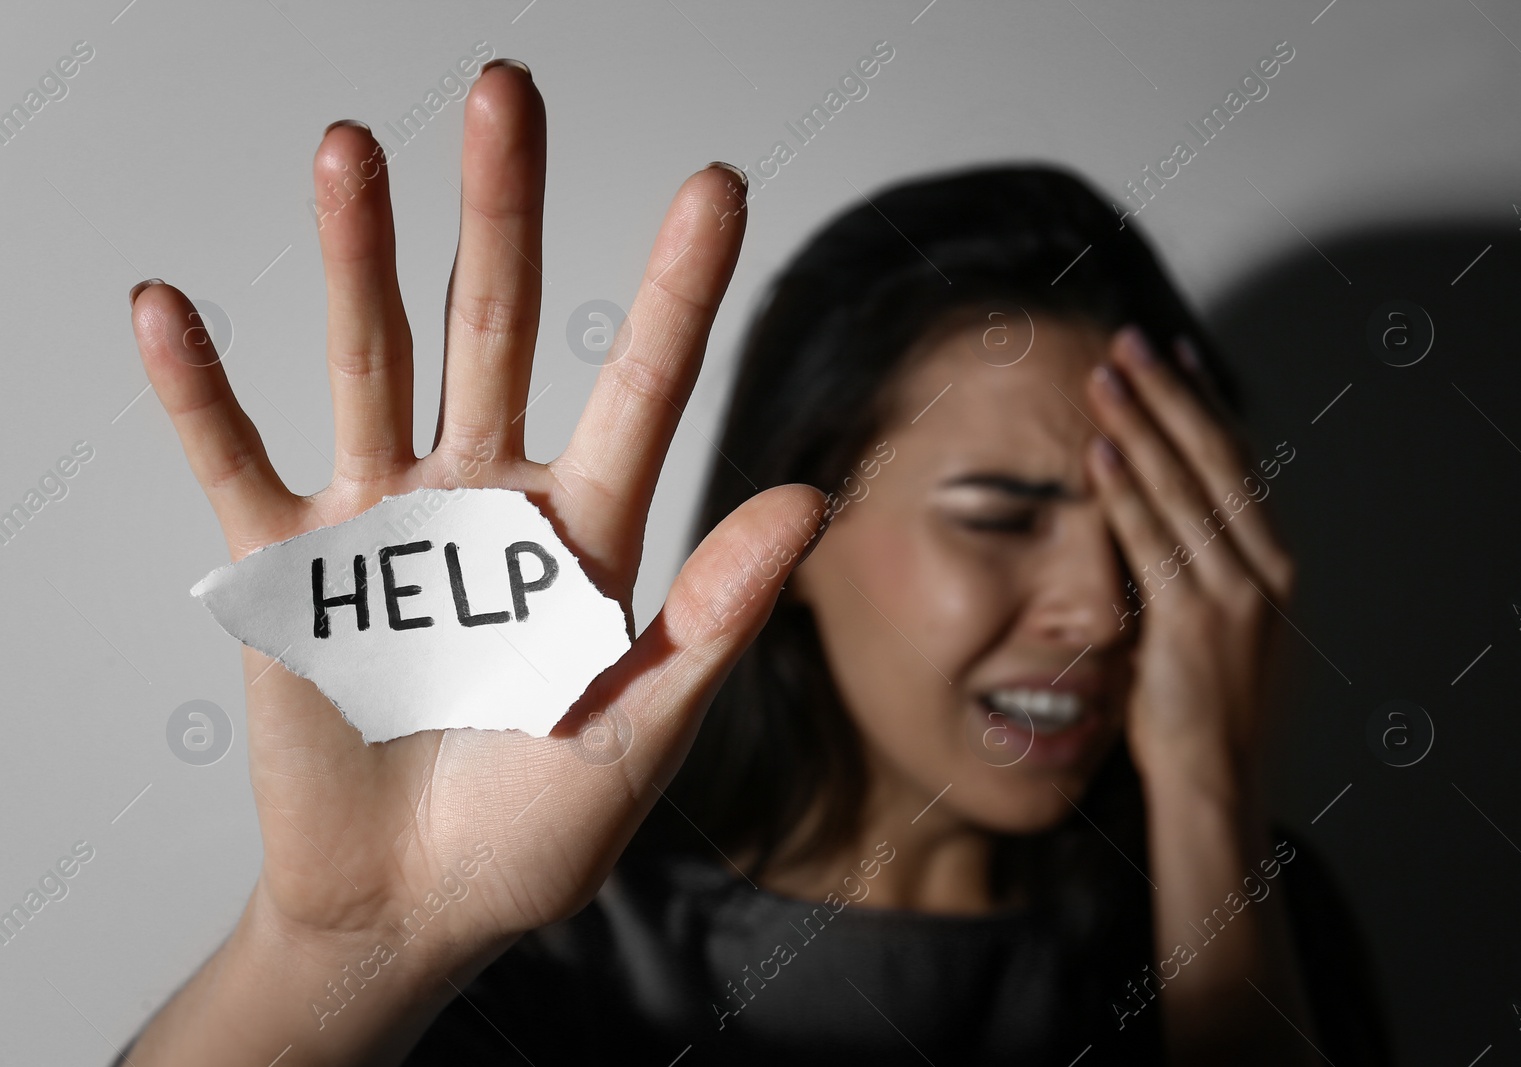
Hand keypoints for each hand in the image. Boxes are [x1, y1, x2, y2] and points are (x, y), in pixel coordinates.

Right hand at [128, 63, 821, 968]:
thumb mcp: (641, 731)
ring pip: (371, 364)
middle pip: (496, 330)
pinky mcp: (290, 572)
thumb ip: (712, 618)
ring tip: (349, 151)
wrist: (415, 905)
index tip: (716, 186)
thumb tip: (805, 501)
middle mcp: (485, 501)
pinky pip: (237, 468)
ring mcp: (383, 524)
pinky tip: (171, 313)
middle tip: (505, 92)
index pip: (641, 387)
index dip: (678, 289)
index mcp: (584, 533)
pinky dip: (202, 398)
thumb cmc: (537, 830)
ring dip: (354, 261)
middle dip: (500, 214)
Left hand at [1083, 327, 1295, 795]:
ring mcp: (1234, 593)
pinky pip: (1153, 542)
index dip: (1204, 404)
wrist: (1218, 783)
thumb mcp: (1220, 628)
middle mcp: (1264, 569)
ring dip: (1141, 425)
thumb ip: (1199, 570)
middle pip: (1215, 458)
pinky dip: (1126, 493)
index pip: (1238, 462)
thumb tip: (1161, 521)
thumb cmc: (1207, 712)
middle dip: (1169, 393)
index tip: (1175, 357)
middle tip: (1130, 341)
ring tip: (1104, 376)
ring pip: (1183, 488)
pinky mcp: (1194, 621)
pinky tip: (1101, 451)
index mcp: (1273, 564)